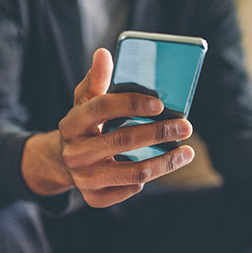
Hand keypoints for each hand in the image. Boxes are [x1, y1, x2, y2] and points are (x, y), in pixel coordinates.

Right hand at [22, 48, 193, 206]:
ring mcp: (84, 179)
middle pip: (123, 141)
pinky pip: (129, 189)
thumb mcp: (85, 101)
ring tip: (187, 152)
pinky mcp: (94, 198)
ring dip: (166, 162)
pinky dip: (147, 179)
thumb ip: (96, 79)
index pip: (102, 108)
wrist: (64, 161)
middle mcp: (74, 153)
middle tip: (186, 127)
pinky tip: (159, 167)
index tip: (160, 104)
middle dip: (160, 133)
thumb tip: (104, 54)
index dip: (132, 104)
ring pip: (134, 173)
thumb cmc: (85, 125)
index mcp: (71, 124)